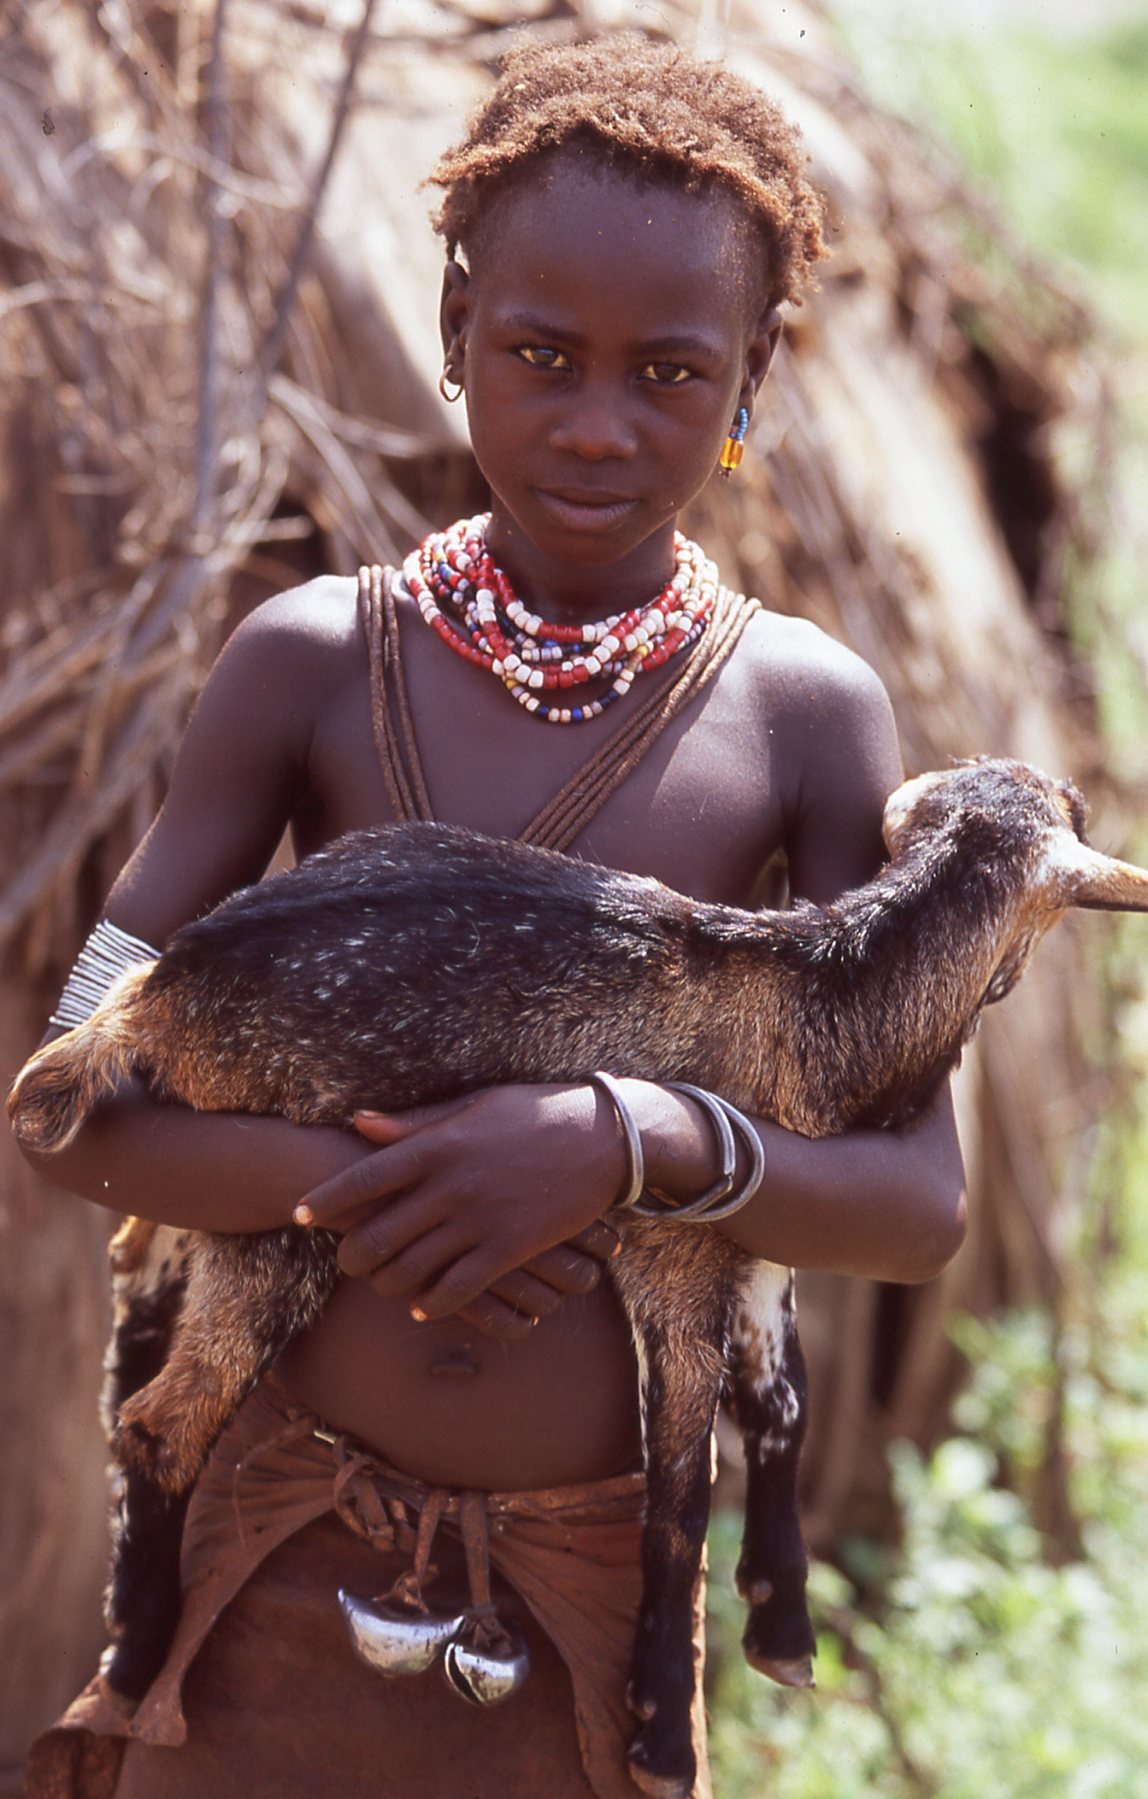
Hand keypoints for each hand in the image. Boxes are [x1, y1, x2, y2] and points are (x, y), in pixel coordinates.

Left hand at [294, 1084, 626, 1336]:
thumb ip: (415, 1124)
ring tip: (379, 1283)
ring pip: (413, 1267)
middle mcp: (453, 1185)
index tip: (299, 1214)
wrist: (603, 1138)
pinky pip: (459, 1288)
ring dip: (387, 1282)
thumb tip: (359, 1123)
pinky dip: (432, 1302)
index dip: (326, 1199)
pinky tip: (420, 1305)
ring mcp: (481, 1220)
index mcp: (440, 1145)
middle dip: (351, 1254)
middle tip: (342, 1260)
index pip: (367, 1176)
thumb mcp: (473, 1107)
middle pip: (380, 1233)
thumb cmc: (535, 1114)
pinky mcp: (510, 1248)